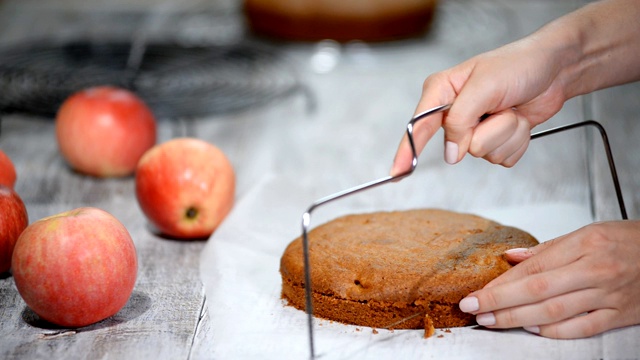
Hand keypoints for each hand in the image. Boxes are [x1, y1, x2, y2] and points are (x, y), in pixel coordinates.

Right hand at [391, 35, 569, 174]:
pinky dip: (517, 141)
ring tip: (512, 109)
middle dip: (487, 131)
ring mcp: (477, 128)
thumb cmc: (518, 65)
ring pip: (484, 154)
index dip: (406, 151)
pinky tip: (520, 119)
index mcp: (442, 92)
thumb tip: (451, 154)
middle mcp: (456, 112)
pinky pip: (502, 158)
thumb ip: (460, 120)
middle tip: (501, 107)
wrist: (556, 70)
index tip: (396, 173)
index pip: (417, 127)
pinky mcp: (496, 140)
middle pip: (460, 146)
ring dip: (506, 133)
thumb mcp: (484, 86)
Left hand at [458, 220, 639, 338]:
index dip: (501, 282)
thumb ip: (549, 248)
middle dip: (500, 301)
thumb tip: (511, 258)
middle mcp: (596, 270)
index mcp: (585, 244)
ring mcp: (608, 296)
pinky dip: (554, 330)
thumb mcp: (590, 232)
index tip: (477, 291)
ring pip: (555, 311)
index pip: (534, 267)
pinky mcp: (619, 315)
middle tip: (473, 307)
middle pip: (539, 291)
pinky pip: (581, 327)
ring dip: (518, 318)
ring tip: (492, 320)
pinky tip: (531, 328)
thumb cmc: (630, 240)